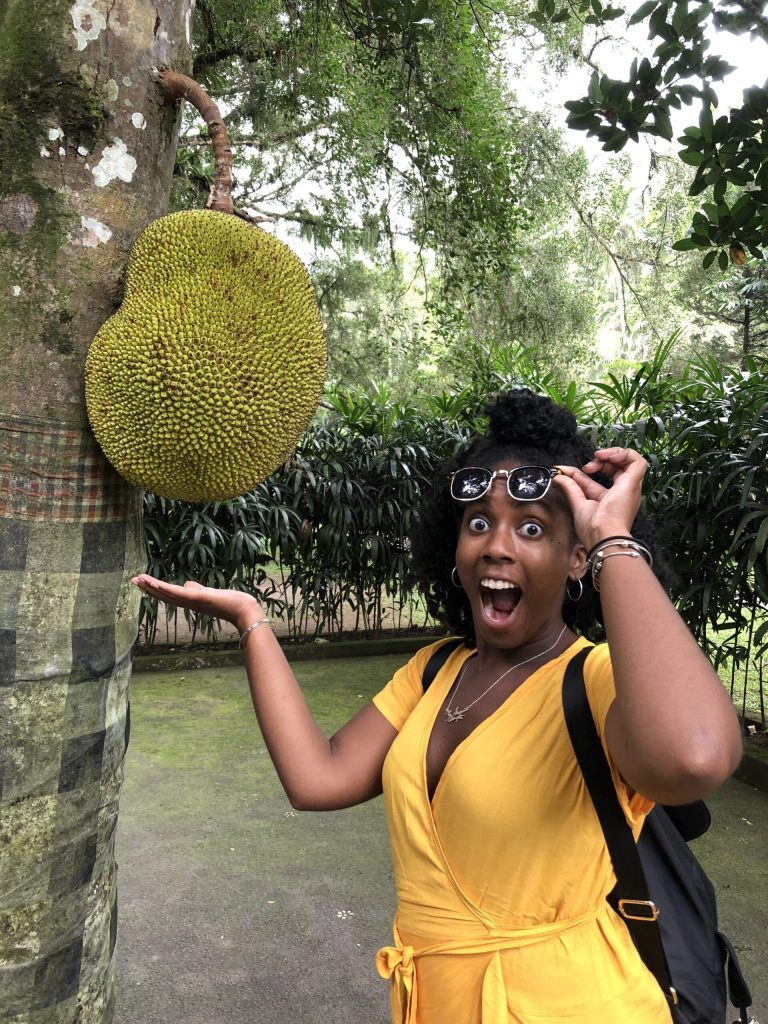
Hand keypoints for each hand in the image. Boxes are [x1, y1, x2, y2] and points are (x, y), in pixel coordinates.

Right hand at [132, 574, 262, 633]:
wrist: (243, 610)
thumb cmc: (229, 602)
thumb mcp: (209, 593)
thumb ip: (196, 589)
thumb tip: (187, 584)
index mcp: (190, 601)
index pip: (168, 594)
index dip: (154, 589)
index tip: (141, 582)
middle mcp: (188, 603)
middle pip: (164, 595)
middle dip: (148, 588)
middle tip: (133, 581)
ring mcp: (192, 601)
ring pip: (167, 593)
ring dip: (152, 587)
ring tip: (138, 579)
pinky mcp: (198, 598)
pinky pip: (178, 593)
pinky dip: (165, 588)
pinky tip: (155, 583)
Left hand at [553, 447, 647, 549]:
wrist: (602, 535)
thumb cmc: (593, 528)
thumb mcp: (578, 502)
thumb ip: (570, 487)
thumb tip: (559, 476)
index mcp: (612, 497)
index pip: (603, 475)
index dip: (589, 468)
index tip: (571, 471)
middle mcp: (623, 491)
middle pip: (619, 466)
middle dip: (603, 459)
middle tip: (589, 465)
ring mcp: (630, 487)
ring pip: (631, 461)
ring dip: (614, 453)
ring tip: (600, 456)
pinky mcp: (633, 483)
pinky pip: (638, 461)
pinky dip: (624, 454)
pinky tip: (609, 457)